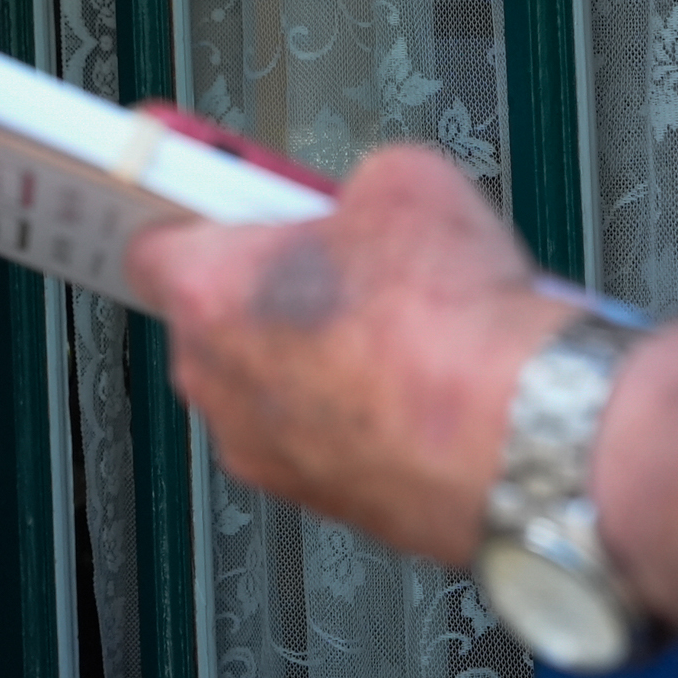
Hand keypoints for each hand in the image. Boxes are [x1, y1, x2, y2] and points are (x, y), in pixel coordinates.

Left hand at [123, 145, 566, 564]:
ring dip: (307, 351)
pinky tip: (411, 380)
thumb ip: (349, 188)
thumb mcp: (403, 180)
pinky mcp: (319, 497)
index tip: (203, 192)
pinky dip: (348, 408)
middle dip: (264, 282)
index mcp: (210, 293)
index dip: (187, 211)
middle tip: (329, 254)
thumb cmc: (453, 318)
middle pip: (213, 314)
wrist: (525, 430)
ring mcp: (263, 449)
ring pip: (264, 381)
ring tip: (388, 321)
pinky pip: (313, 433)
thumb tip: (364, 201)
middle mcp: (217, 382)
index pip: (151, 243)